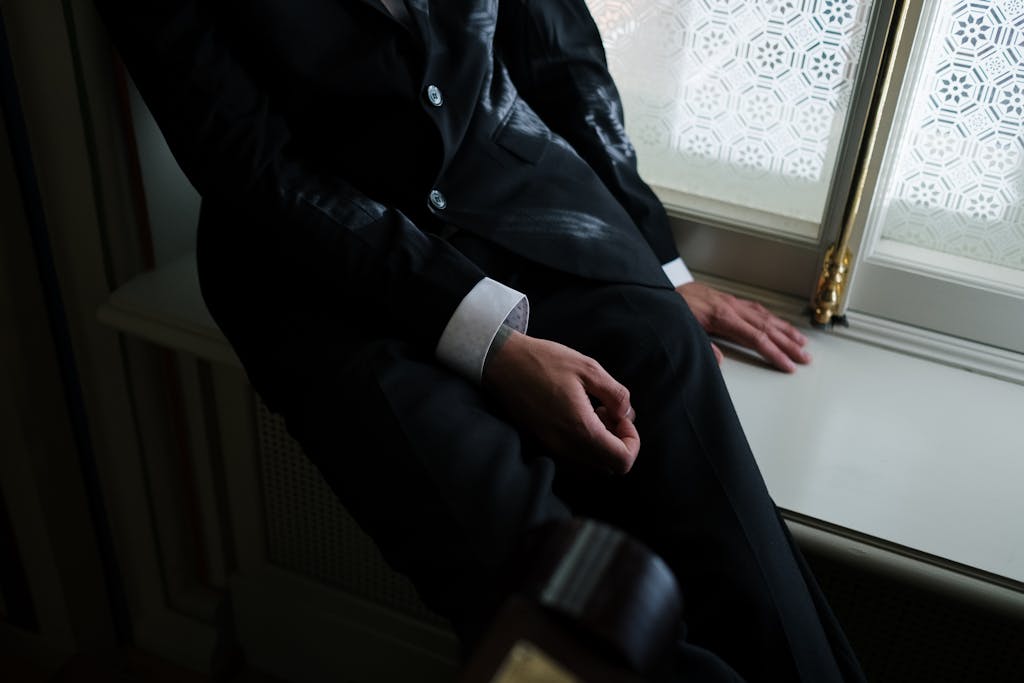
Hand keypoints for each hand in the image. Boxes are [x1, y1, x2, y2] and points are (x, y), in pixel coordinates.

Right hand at [482, 332, 639, 473]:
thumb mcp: (589, 368)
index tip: (621, 417)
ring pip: (589, 467)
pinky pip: (571, 460)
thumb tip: (626, 414)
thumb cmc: (544, 361)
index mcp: (582, 430)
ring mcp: (551, 449)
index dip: (632, 441)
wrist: (502, 363)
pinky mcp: (540, 444)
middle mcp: (566, 447)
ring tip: (594, 416)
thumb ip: (616, 394)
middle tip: (609, 414)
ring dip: (600, 447)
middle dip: (617, 444)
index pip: (622, 461)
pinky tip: (576, 418)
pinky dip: (582, 446)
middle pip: (608, 468)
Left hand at [676, 282, 810, 372]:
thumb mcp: (682, 329)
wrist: (658, 288)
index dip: (774, 353)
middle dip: (788, 344)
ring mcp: (730, 301)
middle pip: (766, 327)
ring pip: (764, 316)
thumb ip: (702, 346)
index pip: (756, 338)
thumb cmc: (669, 308)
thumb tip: (720, 361)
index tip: (788, 365)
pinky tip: (777, 323)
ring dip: (784, 330)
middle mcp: (730, 307)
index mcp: (722, 316)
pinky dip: (770, 317)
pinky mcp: (726, 299)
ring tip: (801, 342)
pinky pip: (755, 308)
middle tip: (805, 358)